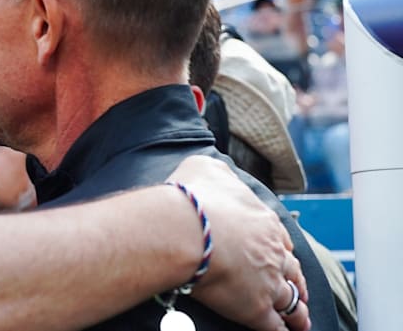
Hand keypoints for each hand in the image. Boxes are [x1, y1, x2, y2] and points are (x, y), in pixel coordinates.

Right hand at [167, 156, 310, 330]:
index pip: (280, 239)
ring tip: (300, 320)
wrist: (184, 230)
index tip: (282, 255)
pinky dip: (281, 330)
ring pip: (290, 300)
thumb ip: (218, 173)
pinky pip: (274, 325)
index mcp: (263, 222)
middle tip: (299, 289)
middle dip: (296, 280)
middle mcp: (272, 252)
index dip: (281, 249)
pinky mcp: (255, 308)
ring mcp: (267, 282)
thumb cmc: (191, 199)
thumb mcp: (205, 169)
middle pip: (291, 270)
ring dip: (297, 311)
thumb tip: (218, 172)